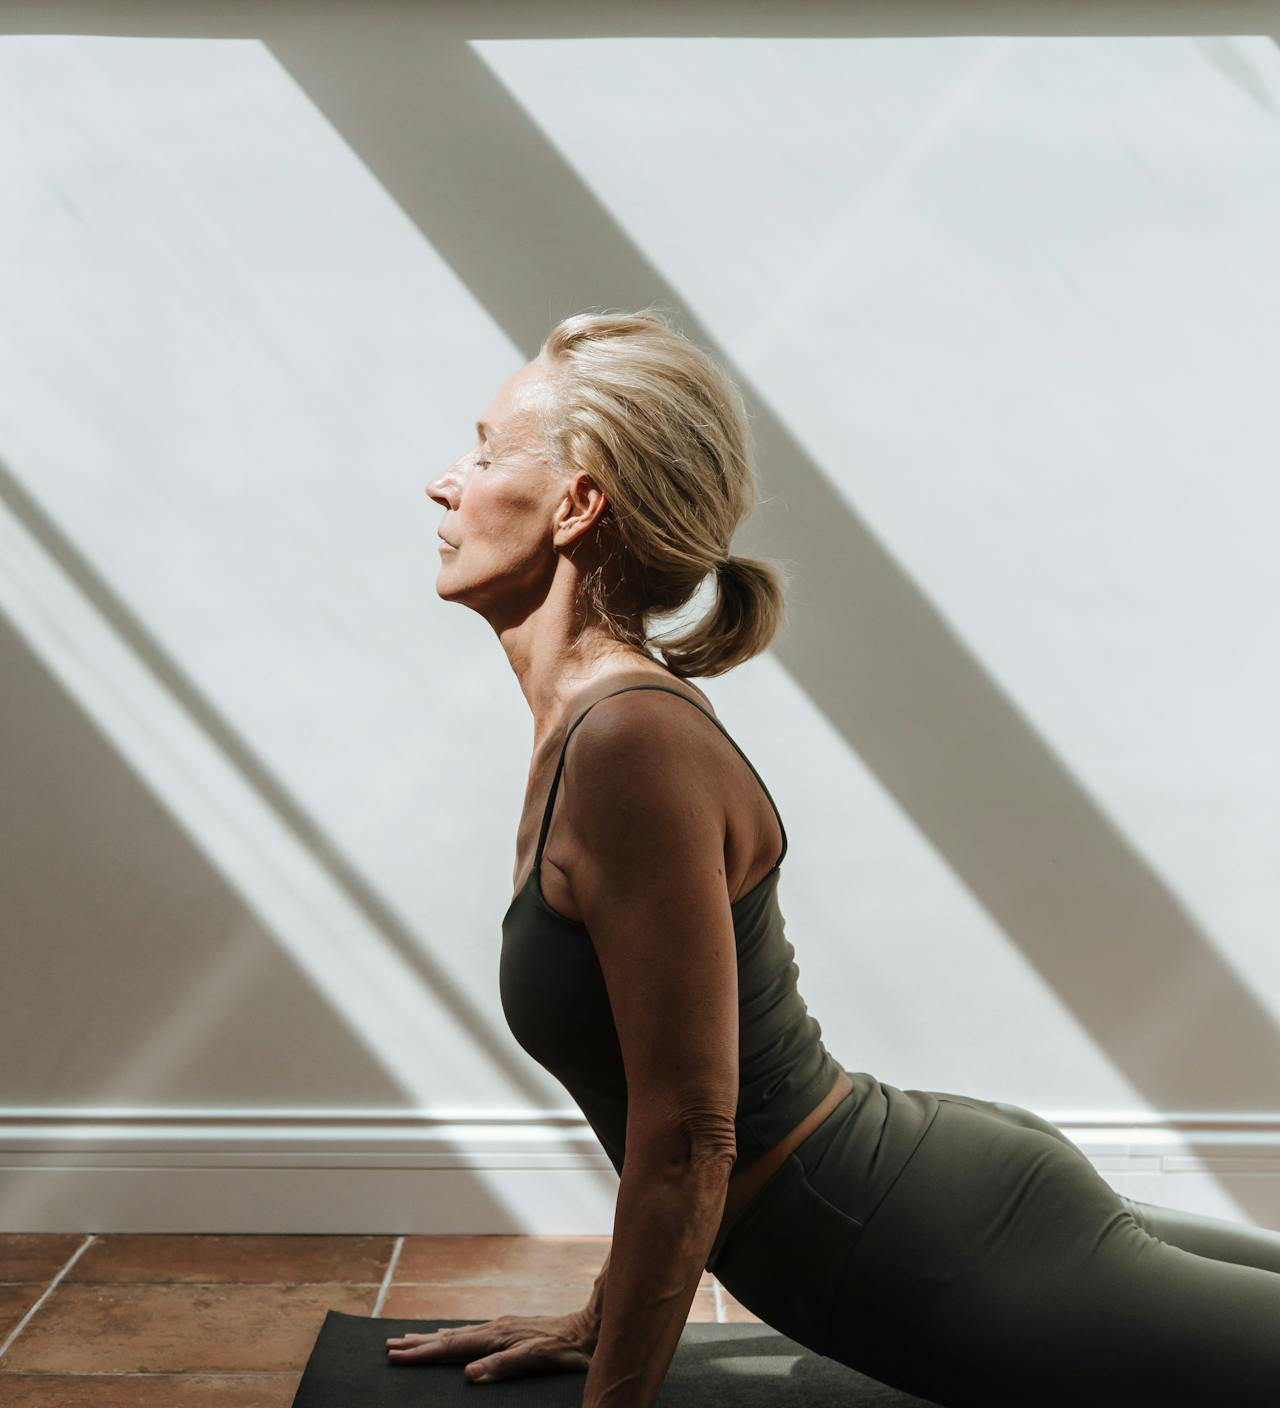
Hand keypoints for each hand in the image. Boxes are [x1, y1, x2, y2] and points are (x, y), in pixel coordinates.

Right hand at [385, 1310, 594, 1382]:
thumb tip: (467, 1373)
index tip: (394, 1355)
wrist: (588, 1329)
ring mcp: (500, 1326)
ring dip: (431, 1338)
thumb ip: (501, 1365)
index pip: (450, 1347)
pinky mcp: (508, 1329)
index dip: (421, 1353)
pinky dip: (452, 1335)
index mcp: (495, 1336)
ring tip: (409, 1339)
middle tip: (388, 1346)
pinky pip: (471, 1333)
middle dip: (417, 1343)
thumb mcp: (535, 1359)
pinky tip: (450, 1335)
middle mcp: (494, 1327)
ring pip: (457, 1333)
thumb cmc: (564, 1349)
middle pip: (447, 1337)